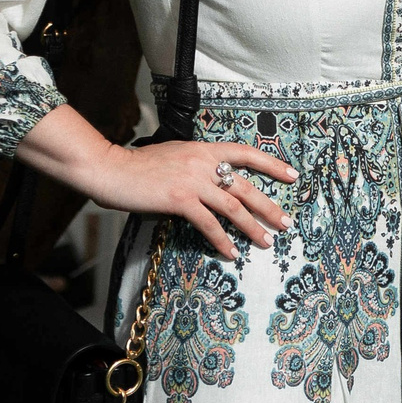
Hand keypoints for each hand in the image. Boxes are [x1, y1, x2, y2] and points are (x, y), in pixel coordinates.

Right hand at [19, 105, 295, 261]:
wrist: (109, 168)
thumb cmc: (137, 164)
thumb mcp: (174, 155)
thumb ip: (196, 165)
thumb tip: (213, 183)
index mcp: (203, 149)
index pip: (246, 152)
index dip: (272, 164)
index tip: (293, 175)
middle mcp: (203, 163)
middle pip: (246, 187)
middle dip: (269, 206)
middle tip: (285, 222)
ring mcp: (193, 181)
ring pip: (233, 207)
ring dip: (252, 227)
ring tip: (266, 242)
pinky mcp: (180, 200)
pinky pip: (209, 224)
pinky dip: (222, 240)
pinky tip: (230, 253)